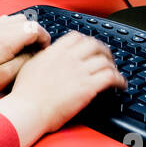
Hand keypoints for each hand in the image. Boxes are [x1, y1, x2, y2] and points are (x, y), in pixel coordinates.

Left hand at [0, 12, 49, 97]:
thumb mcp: (5, 76)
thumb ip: (24, 62)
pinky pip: (5, 21)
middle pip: (27, 21)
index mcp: (6, 40)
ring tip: (23, 47)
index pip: (34, 28)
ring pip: (16, 19)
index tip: (44, 50)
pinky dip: (13, 28)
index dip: (44, 38)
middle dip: (36, 33)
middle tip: (35, 50)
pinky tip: (10, 43)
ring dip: (24, 30)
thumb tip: (36, 52)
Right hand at [0, 33, 125, 146]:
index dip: (87, 41)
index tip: (90, 47)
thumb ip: (43, 58)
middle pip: (94, 45)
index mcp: (55, 52)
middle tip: (107, 58)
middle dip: (104, 50)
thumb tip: (48, 56)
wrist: (28, 109)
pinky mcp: (88, 86)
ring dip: (113, 66)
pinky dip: (119, 79)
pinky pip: (111, 77)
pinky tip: (120, 85)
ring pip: (105, 60)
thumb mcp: (31, 66)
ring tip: (115, 72)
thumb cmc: (25, 94)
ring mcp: (79, 71)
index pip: (77, 37)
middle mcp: (69, 58)